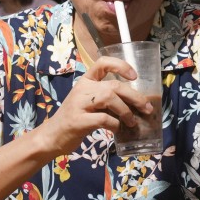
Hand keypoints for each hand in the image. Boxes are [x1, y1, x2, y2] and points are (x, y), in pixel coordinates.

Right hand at [34, 55, 153, 156]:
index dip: (121, 66)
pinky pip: (103, 118)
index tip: (134, 76)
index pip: (102, 63)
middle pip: (113, 86)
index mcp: (85, 81)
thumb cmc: (75, 119)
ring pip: (109, 98)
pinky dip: (115, 124)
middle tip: (146, 108)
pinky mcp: (78, 120)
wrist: (52, 136)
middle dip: (134, 97)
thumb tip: (135, 104)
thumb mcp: (89, 104)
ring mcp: (79, 104)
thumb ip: (106, 100)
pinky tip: (116, 129)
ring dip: (126, 111)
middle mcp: (82, 89)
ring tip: (132, 122)